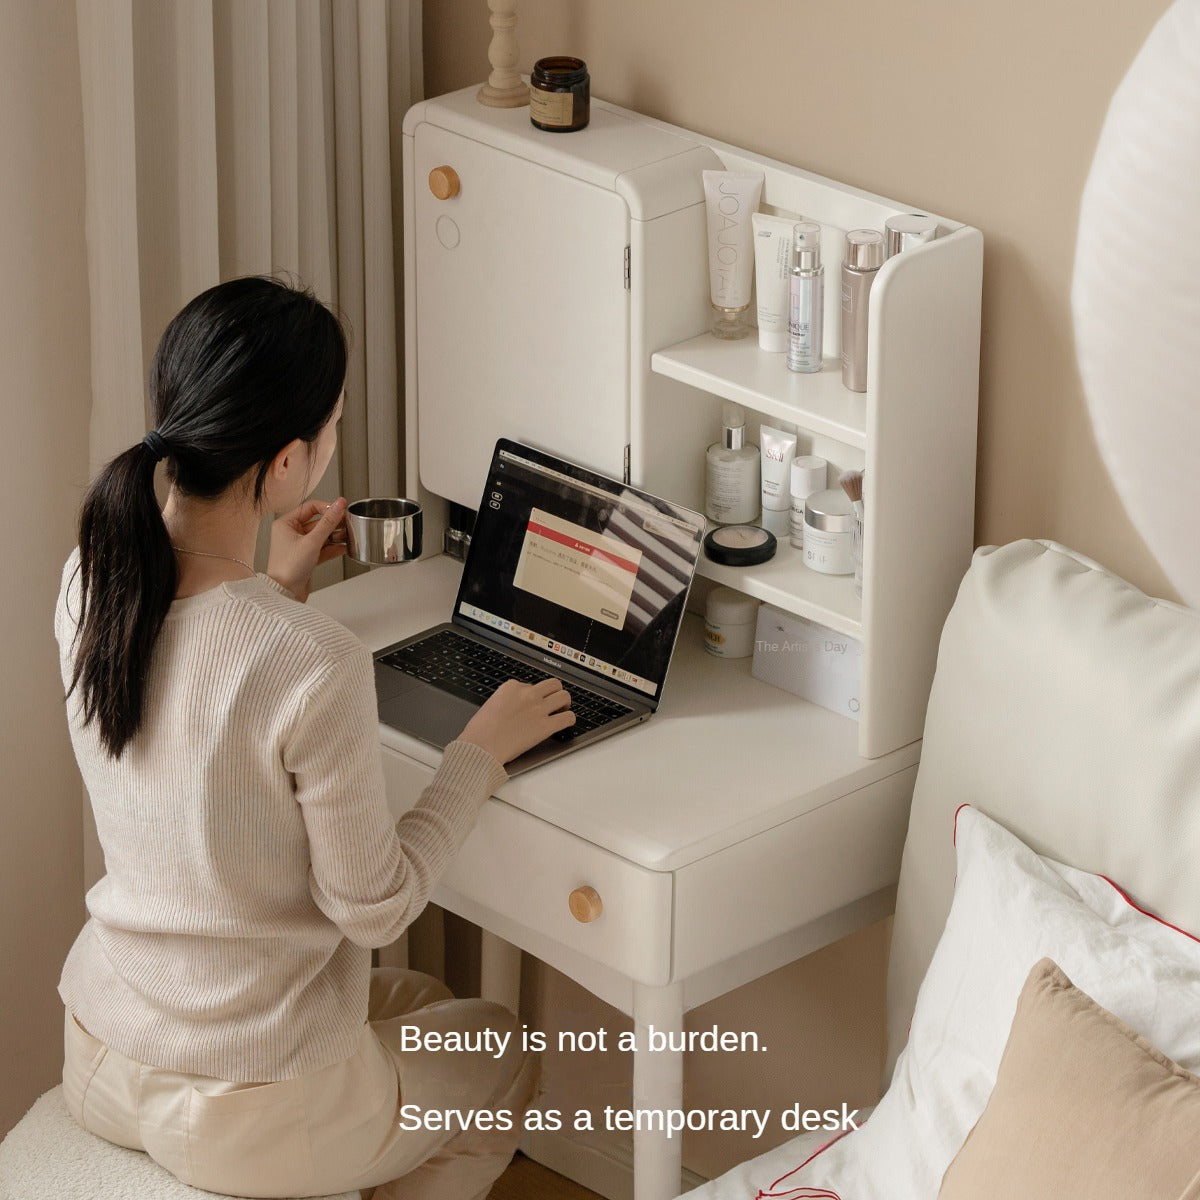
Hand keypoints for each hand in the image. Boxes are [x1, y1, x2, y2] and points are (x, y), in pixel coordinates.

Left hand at [267, 497, 347, 601]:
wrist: (285, 593)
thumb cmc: (288, 568)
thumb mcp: (312, 541)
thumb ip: (328, 522)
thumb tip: (338, 505)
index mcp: (286, 524)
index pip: (310, 507)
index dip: (327, 508)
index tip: (341, 510)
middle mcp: (292, 533)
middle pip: (318, 522)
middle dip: (334, 524)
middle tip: (348, 524)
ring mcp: (300, 545)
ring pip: (322, 535)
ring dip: (336, 537)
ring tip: (348, 537)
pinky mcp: (307, 557)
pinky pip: (323, 548)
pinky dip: (334, 548)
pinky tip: (344, 548)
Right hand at [458, 677, 575, 764]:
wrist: (481, 747)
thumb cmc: (480, 732)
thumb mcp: (491, 705)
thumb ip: (506, 701)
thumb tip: (515, 707)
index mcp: (511, 687)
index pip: (531, 685)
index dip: (533, 696)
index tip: (532, 705)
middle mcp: (527, 694)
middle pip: (553, 684)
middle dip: (555, 693)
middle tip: (554, 703)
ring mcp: (538, 709)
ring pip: (564, 696)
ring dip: (565, 704)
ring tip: (561, 712)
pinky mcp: (546, 726)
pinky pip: (568, 718)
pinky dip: (569, 719)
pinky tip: (564, 724)